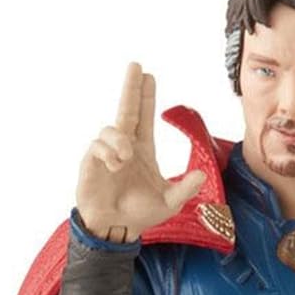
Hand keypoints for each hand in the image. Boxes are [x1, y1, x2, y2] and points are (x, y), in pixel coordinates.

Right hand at [75, 62, 206, 241]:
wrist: (117, 229)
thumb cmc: (141, 214)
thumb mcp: (169, 203)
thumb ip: (185, 189)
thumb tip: (202, 176)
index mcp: (143, 150)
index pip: (145, 117)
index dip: (146, 96)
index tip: (148, 75)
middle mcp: (125, 146)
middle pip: (127, 109)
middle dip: (131, 87)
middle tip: (136, 66)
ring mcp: (107, 153)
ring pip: (112, 129)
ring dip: (119, 140)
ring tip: (125, 158)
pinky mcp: (92, 162)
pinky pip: (98, 146)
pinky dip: (108, 153)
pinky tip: (116, 165)